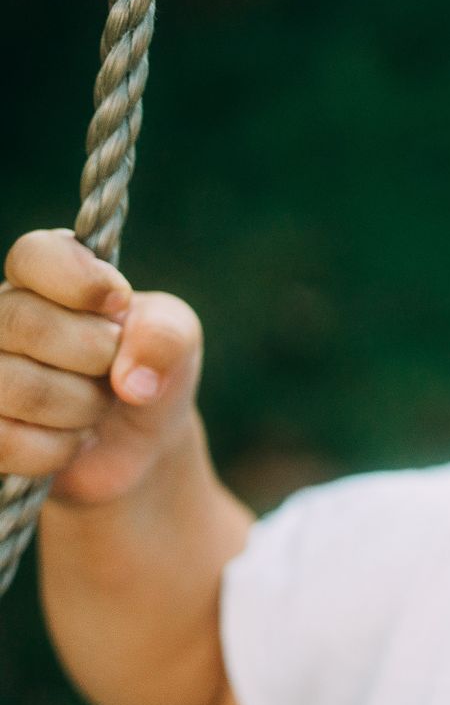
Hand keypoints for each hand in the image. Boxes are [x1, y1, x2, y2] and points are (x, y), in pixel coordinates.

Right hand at [0, 228, 203, 506]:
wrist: (139, 442)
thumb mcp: (177, 341)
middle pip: (24, 322)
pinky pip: (4, 441)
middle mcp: (2, 317)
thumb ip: (166, 336)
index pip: (35, 254)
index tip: (119, 304)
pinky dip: (56, 450)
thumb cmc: (150, 370)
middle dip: (93, 355)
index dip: (80, 281)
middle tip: (114, 368)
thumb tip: (132, 382)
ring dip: (80, 408)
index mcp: (47, 277)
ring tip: (94, 408)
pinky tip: (70, 441)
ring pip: (14, 386)